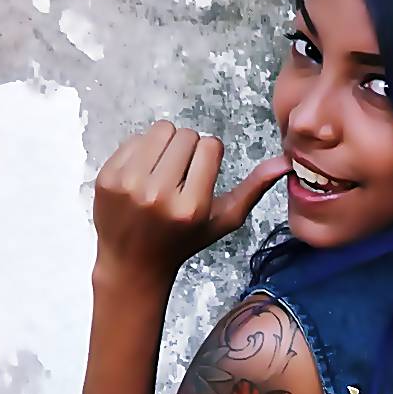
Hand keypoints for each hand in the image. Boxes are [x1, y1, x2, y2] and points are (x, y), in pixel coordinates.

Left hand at [93, 119, 290, 281]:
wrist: (134, 263)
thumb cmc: (184, 240)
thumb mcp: (223, 221)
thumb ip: (253, 190)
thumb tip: (284, 162)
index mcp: (191, 207)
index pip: (209, 146)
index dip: (210, 156)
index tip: (202, 175)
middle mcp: (159, 194)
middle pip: (185, 134)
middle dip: (187, 149)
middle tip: (181, 174)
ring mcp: (129, 185)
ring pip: (160, 130)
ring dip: (166, 144)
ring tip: (163, 170)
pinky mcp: (108, 177)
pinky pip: (134, 139)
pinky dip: (142, 151)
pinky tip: (142, 176)